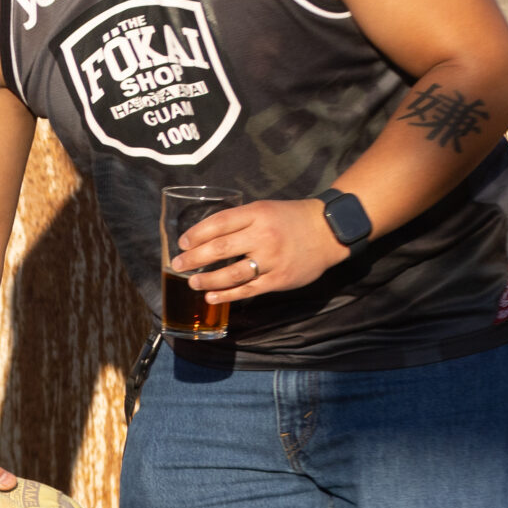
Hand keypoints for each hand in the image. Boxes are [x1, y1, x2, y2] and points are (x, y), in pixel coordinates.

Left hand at [170, 199, 348, 304]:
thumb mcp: (265, 209)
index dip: (196, 234)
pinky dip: (226, 295)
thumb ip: (240, 221)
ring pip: (231, 274)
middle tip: (177, 265)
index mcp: (257, 214)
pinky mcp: (278, 279)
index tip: (182, 243)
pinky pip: (247, 290)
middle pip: (219, 249)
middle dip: (193, 259)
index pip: (218, 223)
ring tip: (192, 283)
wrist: (329, 231)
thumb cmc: (292, 219)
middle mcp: (262, 236)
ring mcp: (271, 259)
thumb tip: (205, 237)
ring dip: (207, 280)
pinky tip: (212, 297)